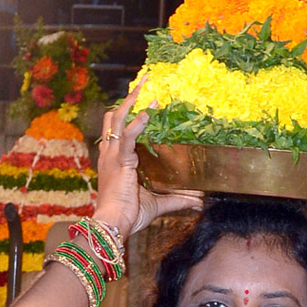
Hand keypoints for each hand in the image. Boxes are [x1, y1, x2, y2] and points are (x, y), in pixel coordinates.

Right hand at [94, 84, 202, 238]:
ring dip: (131, 100)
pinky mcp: (119, 160)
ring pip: (117, 119)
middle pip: (113, 117)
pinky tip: (149, 111)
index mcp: (114, 160)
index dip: (127, 114)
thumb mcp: (155, 204)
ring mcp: (112, 155)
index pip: (117, 129)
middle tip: (142, 83)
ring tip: (144, 84)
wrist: (113, 224)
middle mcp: (109, 153)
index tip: (141, 100)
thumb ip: (176, 199)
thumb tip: (197, 201)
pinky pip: (127, 136)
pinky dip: (138, 122)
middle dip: (128, 99)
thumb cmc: (128, 215)